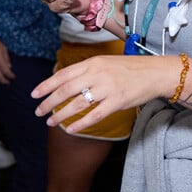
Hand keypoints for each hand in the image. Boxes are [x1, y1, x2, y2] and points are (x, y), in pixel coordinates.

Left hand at [32, 54, 162, 132]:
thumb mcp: (107, 62)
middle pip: (66, 90)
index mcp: (93, 62)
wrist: (157, 73)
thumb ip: (88, 70)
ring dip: (61, 114)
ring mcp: (108, 88)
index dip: (46, 85)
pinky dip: (80, 123)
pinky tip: (71, 129)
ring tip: (51, 122)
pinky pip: (94, 115)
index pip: (63, 75)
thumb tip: (68, 81)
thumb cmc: (132, 68)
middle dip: (49, 102)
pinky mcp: (118, 102)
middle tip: (39, 112)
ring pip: (77, 104)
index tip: (34, 94)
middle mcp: (98, 74)